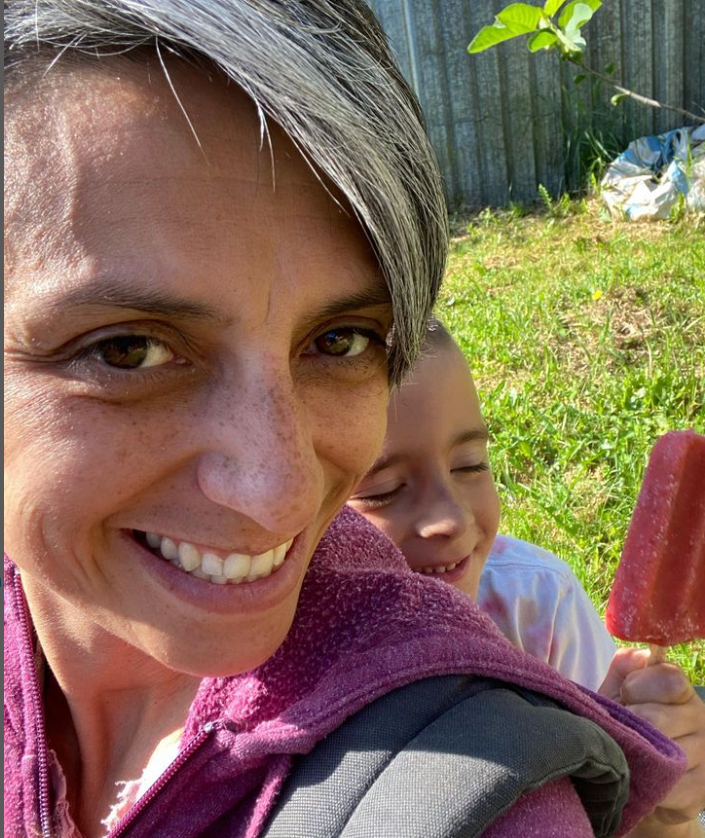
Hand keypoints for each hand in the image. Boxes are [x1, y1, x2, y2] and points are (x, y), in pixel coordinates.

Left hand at [599, 647, 704, 836]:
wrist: (631, 776)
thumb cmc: (623, 724)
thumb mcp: (619, 691)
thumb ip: (626, 667)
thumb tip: (640, 657)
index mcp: (681, 690)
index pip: (670, 679)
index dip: (637, 688)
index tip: (624, 697)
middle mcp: (701, 718)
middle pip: (659, 719)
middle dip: (629, 726)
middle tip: (621, 731)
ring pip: (663, 755)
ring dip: (634, 756)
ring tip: (626, 754)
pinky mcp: (700, 791)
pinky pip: (668, 787)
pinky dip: (645, 784)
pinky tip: (640, 778)